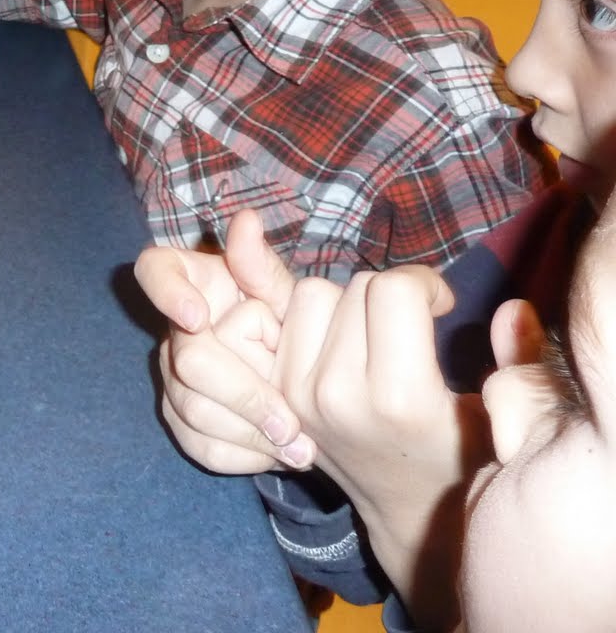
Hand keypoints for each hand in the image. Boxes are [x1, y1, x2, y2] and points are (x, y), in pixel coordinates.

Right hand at [135, 211, 314, 472]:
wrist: (301, 375)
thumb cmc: (289, 324)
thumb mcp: (285, 296)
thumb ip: (263, 266)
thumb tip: (246, 221)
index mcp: (188, 281)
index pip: (153, 271)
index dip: (167, 294)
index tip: (198, 315)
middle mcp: (171, 327)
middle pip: (188, 360)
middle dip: (245, 394)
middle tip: (292, 423)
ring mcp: (170, 374)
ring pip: (192, 409)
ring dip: (250, 433)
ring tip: (298, 445)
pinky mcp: (179, 416)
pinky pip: (198, 443)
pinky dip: (240, 455)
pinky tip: (274, 453)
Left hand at [273, 266, 489, 631]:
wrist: (410, 514)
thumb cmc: (465, 460)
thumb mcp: (503, 419)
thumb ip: (519, 365)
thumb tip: (511, 307)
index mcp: (398, 396)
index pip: (392, 289)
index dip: (424, 284)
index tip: (440, 307)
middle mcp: (337, 392)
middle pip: (356, 285)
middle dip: (390, 293)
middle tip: (410, 325)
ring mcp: (298, 392)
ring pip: (313, 293)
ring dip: (347, 303)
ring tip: (375, 334)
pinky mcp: (277, 391)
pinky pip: (286, 317)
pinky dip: (315, 319)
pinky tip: (343, 345)